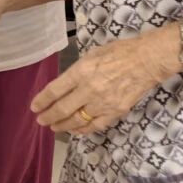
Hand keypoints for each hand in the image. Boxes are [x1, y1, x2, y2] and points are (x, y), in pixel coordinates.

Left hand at [29, 28, 171, 134]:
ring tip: (54, 127)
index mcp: (81, 71)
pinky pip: (95, 126)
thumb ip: (77, 71)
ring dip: (63, 125)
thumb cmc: (120, 52)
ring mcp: (103, 103)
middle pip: (63, 109)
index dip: (42, 100)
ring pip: (77, 120)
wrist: (148, 60)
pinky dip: (83, 130)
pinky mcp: (115, 112)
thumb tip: (65, 83)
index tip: (34, 107)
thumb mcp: (92, 54)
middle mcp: (89, 89)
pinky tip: (76, 130)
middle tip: (40, 121)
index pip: (55, 90)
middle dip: (49, 116)